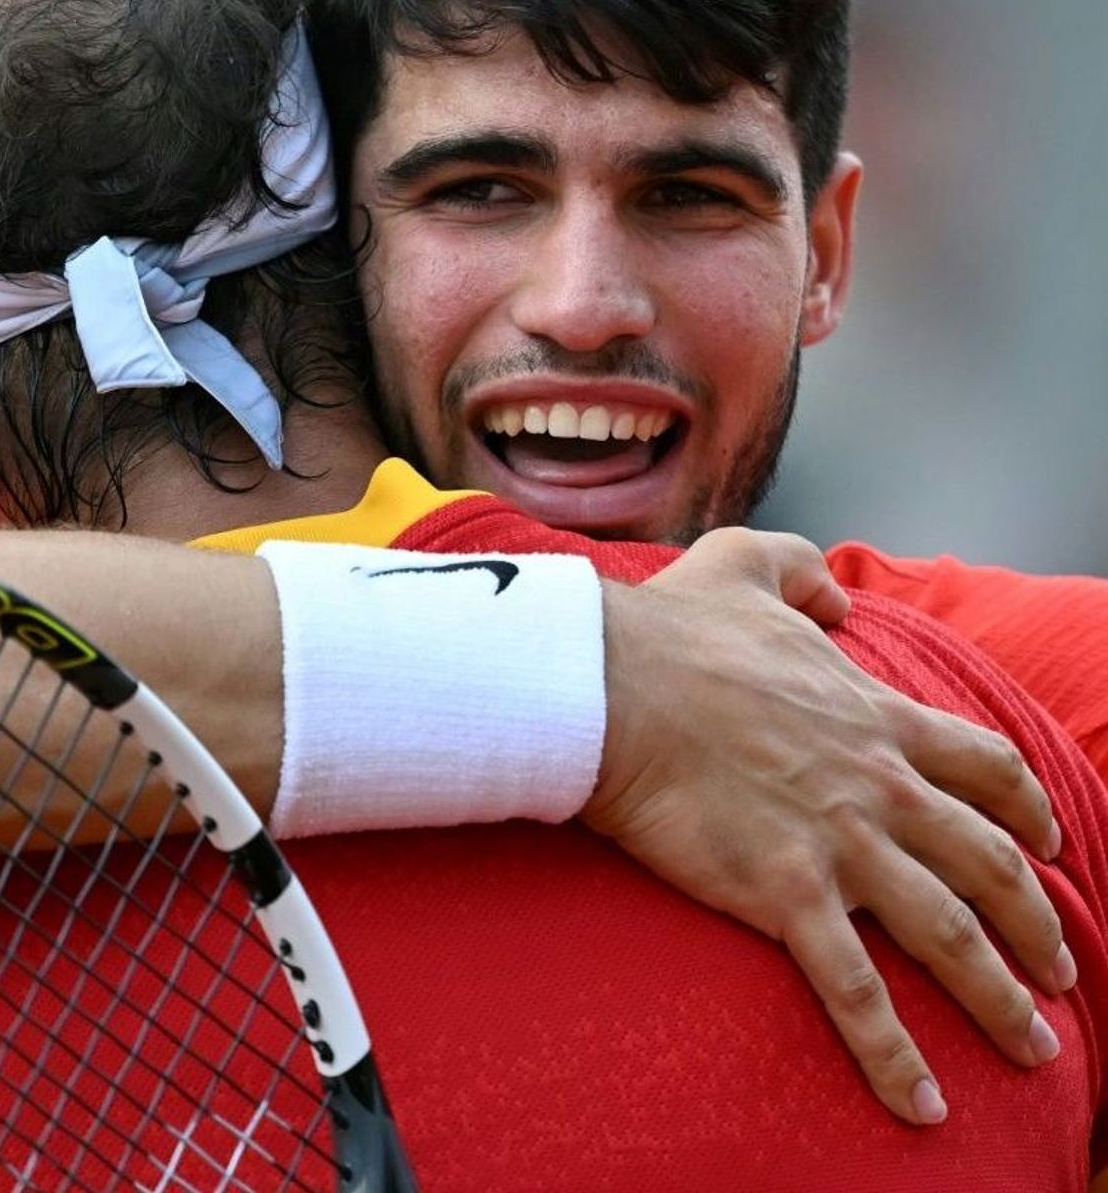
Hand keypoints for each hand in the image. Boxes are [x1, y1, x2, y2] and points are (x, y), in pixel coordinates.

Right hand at [583, 526, 1070, 1126]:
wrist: (612, 684)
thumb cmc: (671, 629)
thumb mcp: (748, 563)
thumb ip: (804, 569)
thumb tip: (837, 597)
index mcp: (874, 717)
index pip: (986, 767)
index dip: (1027, 807)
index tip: (1049, 840)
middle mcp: (879, 786)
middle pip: (991, 862)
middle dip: (1036, 921)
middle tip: (1059, 965)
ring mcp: (841, 843)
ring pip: (951, 935)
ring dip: (1002, 998)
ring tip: (1035, 1048)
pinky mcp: (788, 896)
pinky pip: (858, 992)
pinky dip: (896, 1057)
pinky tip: (925, 1108)